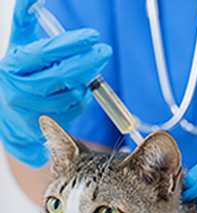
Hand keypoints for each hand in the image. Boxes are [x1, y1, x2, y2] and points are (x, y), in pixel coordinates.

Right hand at [0, 0, 111, 167]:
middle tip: (105, 51)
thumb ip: (26, 17)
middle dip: (89, 62)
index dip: (72, 44)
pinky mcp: (45, 128)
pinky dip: (83, 100)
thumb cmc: (21, 72)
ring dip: (85, 83)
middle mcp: (19, 90)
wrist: (10, 116)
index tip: (93, 36)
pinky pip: (75, 111)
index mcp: (13, 65)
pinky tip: (78, 93)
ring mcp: (32, 112)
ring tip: (85, 74)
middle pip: (64, 75)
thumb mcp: (20, 44)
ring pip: (73, 95)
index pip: (46, 52)